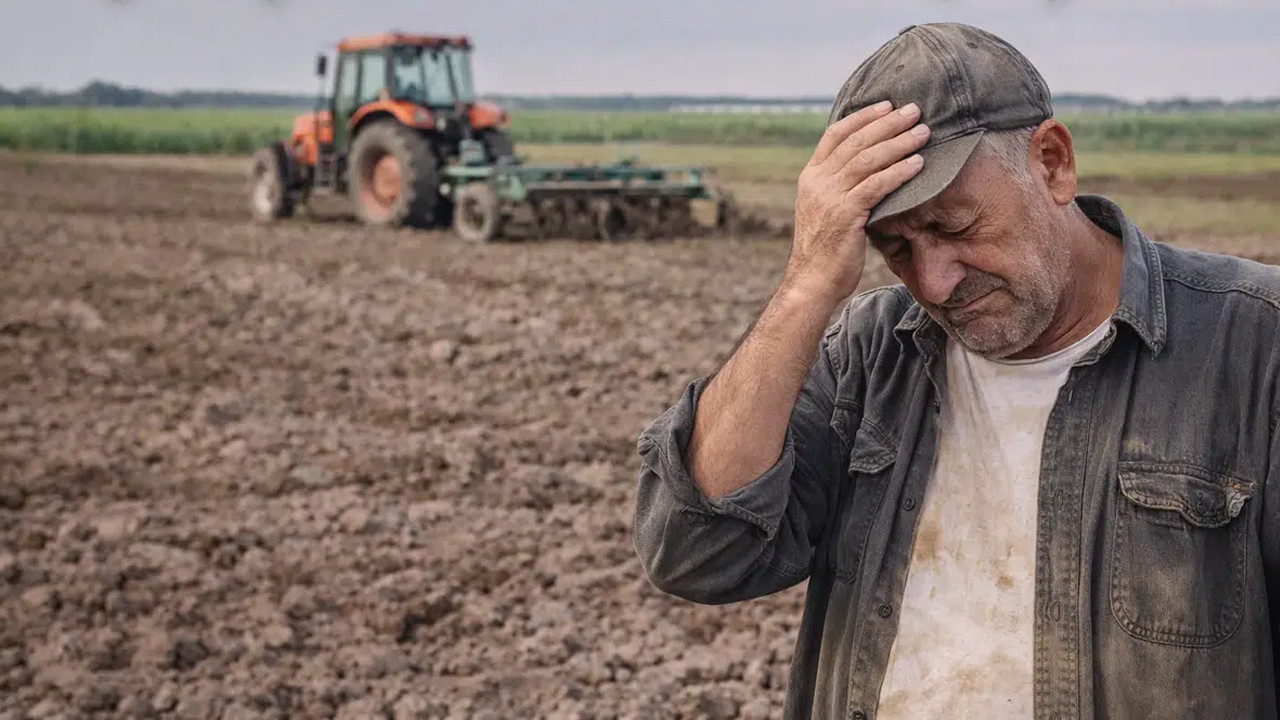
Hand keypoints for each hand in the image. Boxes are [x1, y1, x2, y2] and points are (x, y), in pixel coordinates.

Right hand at [785, 101, 929, 302]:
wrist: (811, 281)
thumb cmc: (823, 250)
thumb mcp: (823, 210)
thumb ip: (838, 187)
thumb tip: (864, 171)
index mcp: (810, 177)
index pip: (835, 134)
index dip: (862, 117)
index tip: (886, 106)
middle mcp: (817, 181)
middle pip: (856, 141)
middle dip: (888, 123)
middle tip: (914, 111)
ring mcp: (829, 196)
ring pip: (868, 159)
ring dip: (899, 142)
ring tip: (923, 132)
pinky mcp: (845, 214)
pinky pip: (877, 185)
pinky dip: (899, 172)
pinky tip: (918, 164)